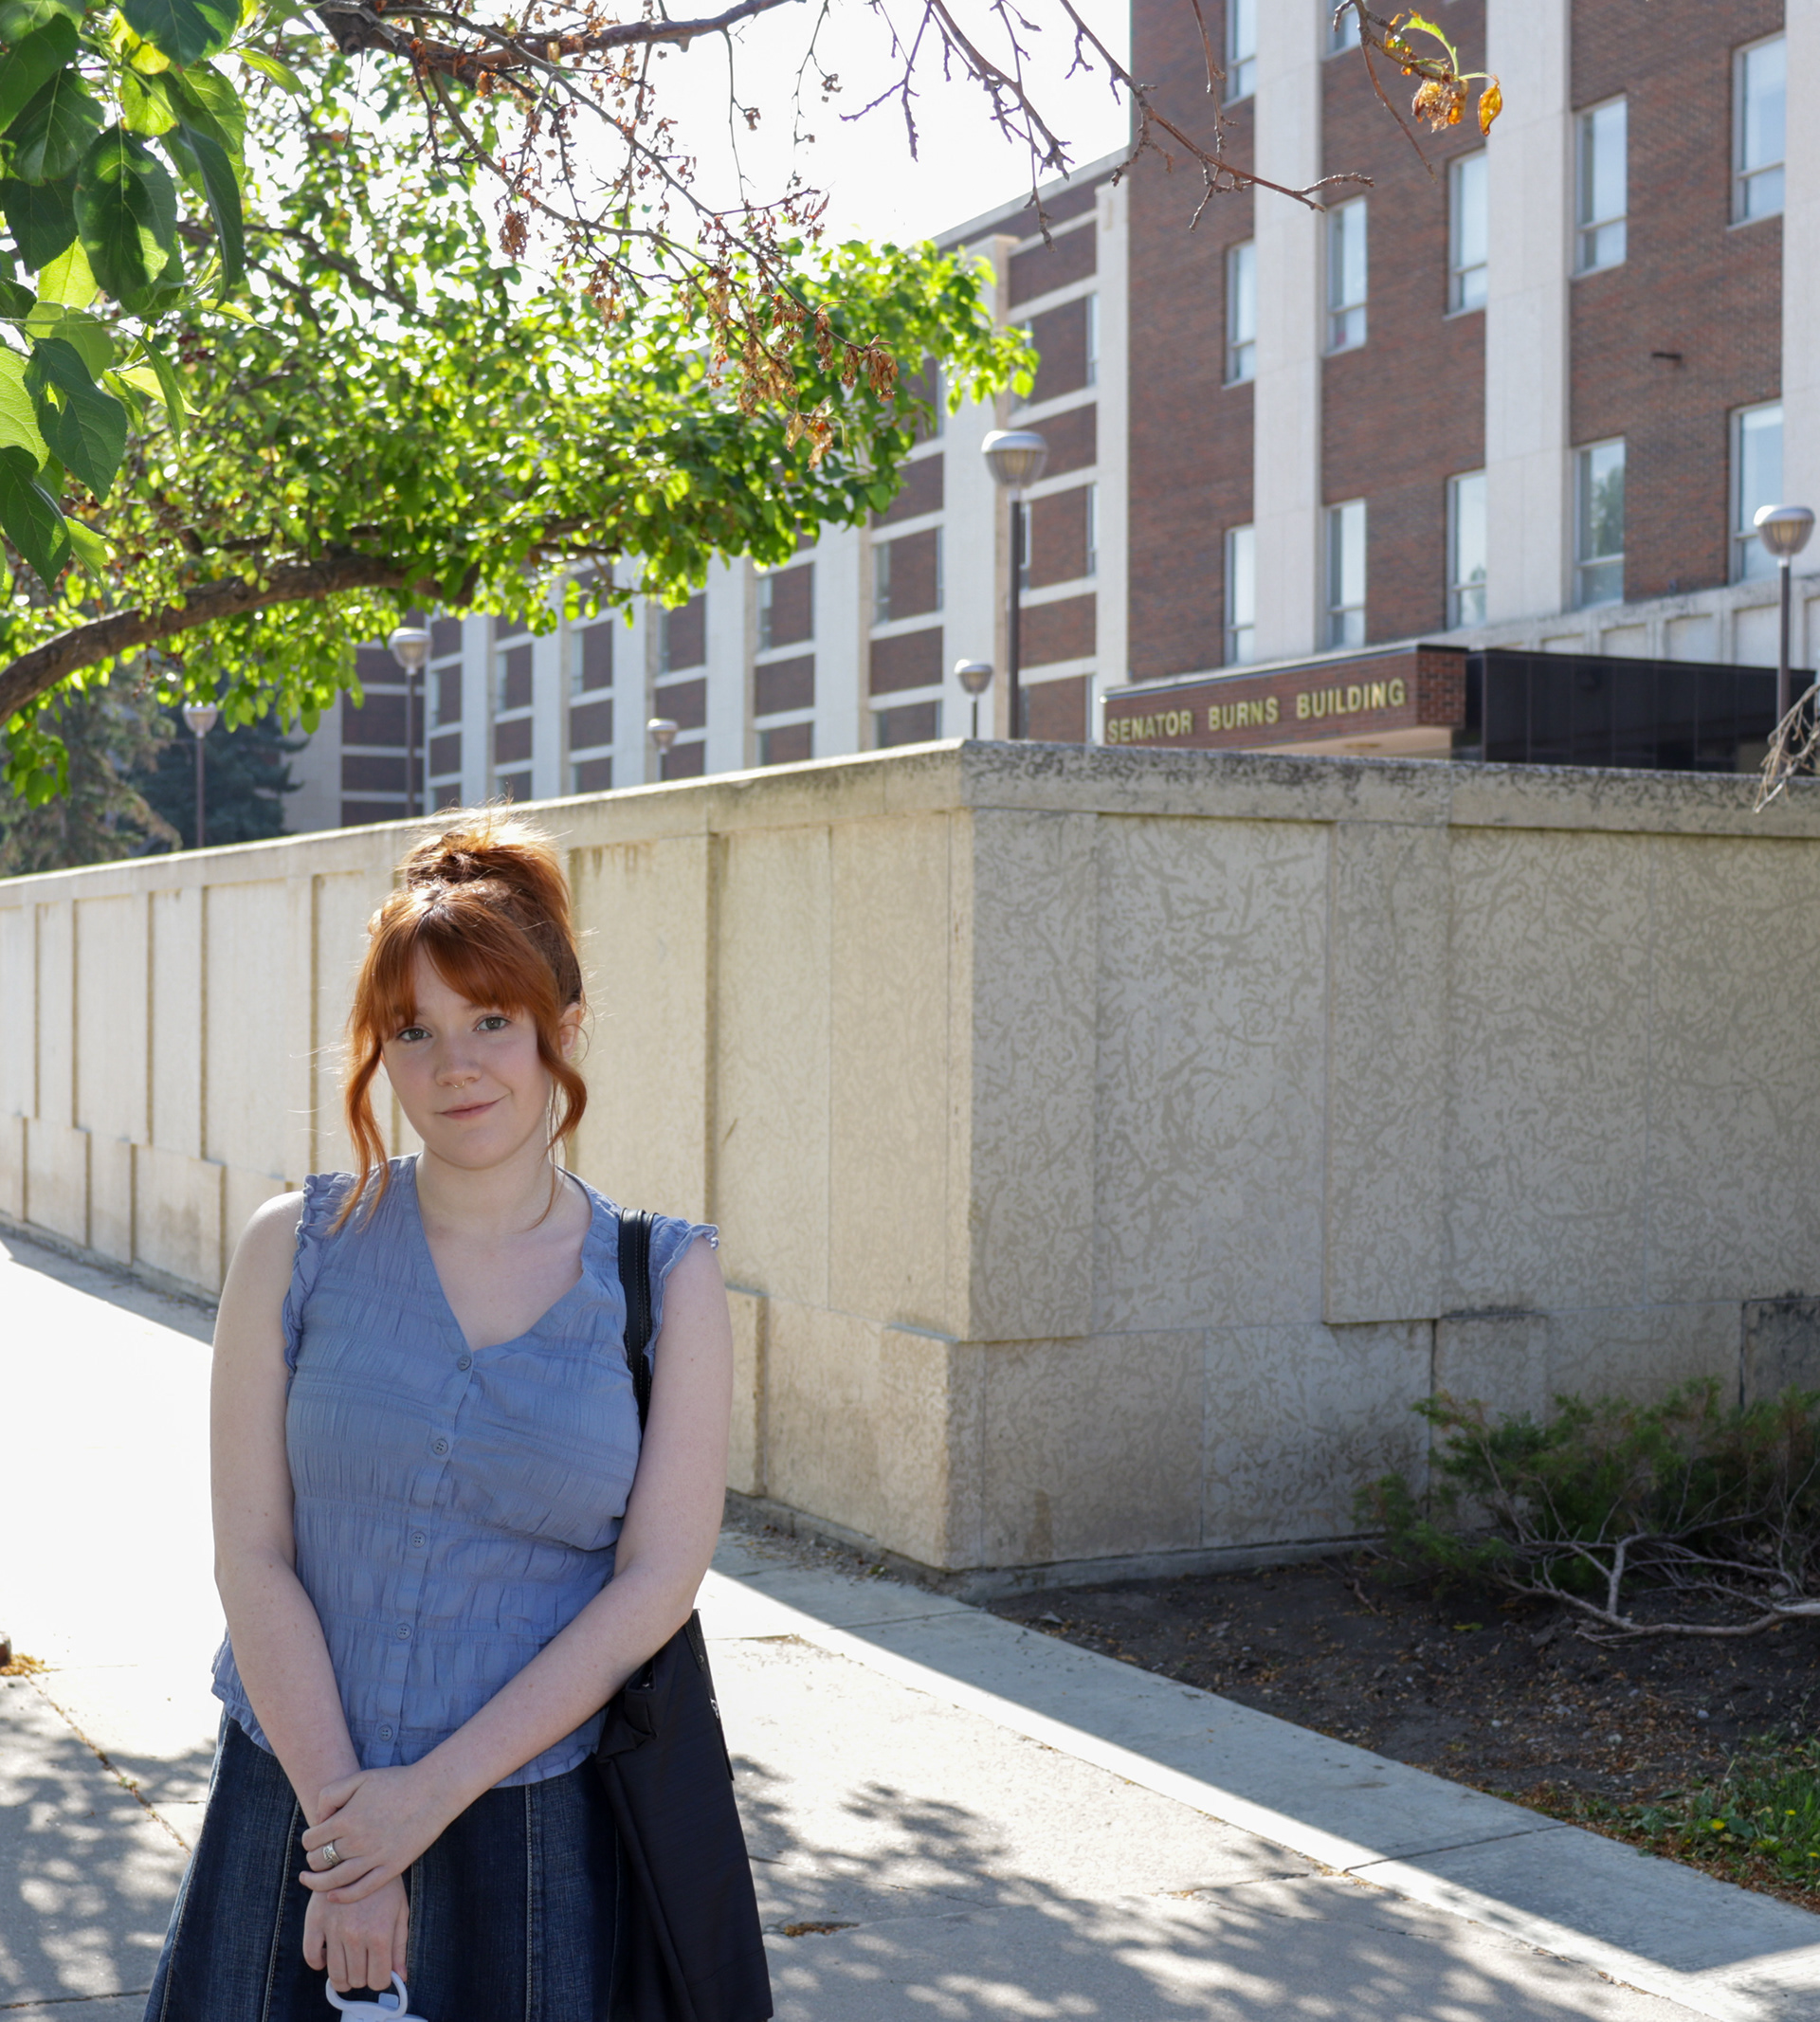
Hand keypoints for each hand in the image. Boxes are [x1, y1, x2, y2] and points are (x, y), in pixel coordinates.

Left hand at [299, 1762, 463, 1903]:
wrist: (433, 1790)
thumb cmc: (396, 1781)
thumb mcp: (359, 1778)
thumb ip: (331, 1794)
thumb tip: (318, 1819)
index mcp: (346, 1819)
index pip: (311, 1839)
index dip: (308, 1840)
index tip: (313, 1839)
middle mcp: (357, 1841)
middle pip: (319, 1860)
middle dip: (312, 1859)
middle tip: (316, 1856)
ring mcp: (374, 1857)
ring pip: (334, 1880)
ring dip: (317, 1883)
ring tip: (310, 1880)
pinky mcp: (391, 1868)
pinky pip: (361, 1890)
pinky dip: (342, 1896)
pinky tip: (332, 1896)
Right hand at [304, 1874, 408, 1992]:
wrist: (360, 1851)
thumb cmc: (385, 1884)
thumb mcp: (400, 1910)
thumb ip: (400, 1945)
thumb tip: (400, 1976)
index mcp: (380, 1934)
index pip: (378, 1979)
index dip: (379, 1978)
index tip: (378, 1971)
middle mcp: (355, 1935)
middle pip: (356, 1980)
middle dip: (362, 1976)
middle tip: (364, 1963)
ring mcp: (333, 1929)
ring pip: (334, 1974)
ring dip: (342, 1975)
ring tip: (348, 1961)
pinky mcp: (315, 1920)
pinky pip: (311, 1956)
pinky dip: (318, 1962)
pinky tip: (328, 1953)